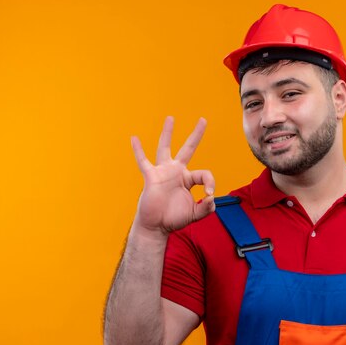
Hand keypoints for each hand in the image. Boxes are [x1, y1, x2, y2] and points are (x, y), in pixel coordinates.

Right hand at [131, 116, 214, 234]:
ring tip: (171, 118)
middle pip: (188, 149)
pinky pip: (143, 161)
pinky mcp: (151, 177)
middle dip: (196, 135)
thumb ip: (206, 208)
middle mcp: (176, 172)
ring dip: (168, 133)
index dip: (210, 183)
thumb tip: (210, 198)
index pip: (204, 174)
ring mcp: (163, 172)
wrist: (156, 226)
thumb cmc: (174, 219)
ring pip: (165, 148)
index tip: (208, 195)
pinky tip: (134, 138)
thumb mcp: (195, 214)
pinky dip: (138, 150)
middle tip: (203, 120)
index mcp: (188, 179)